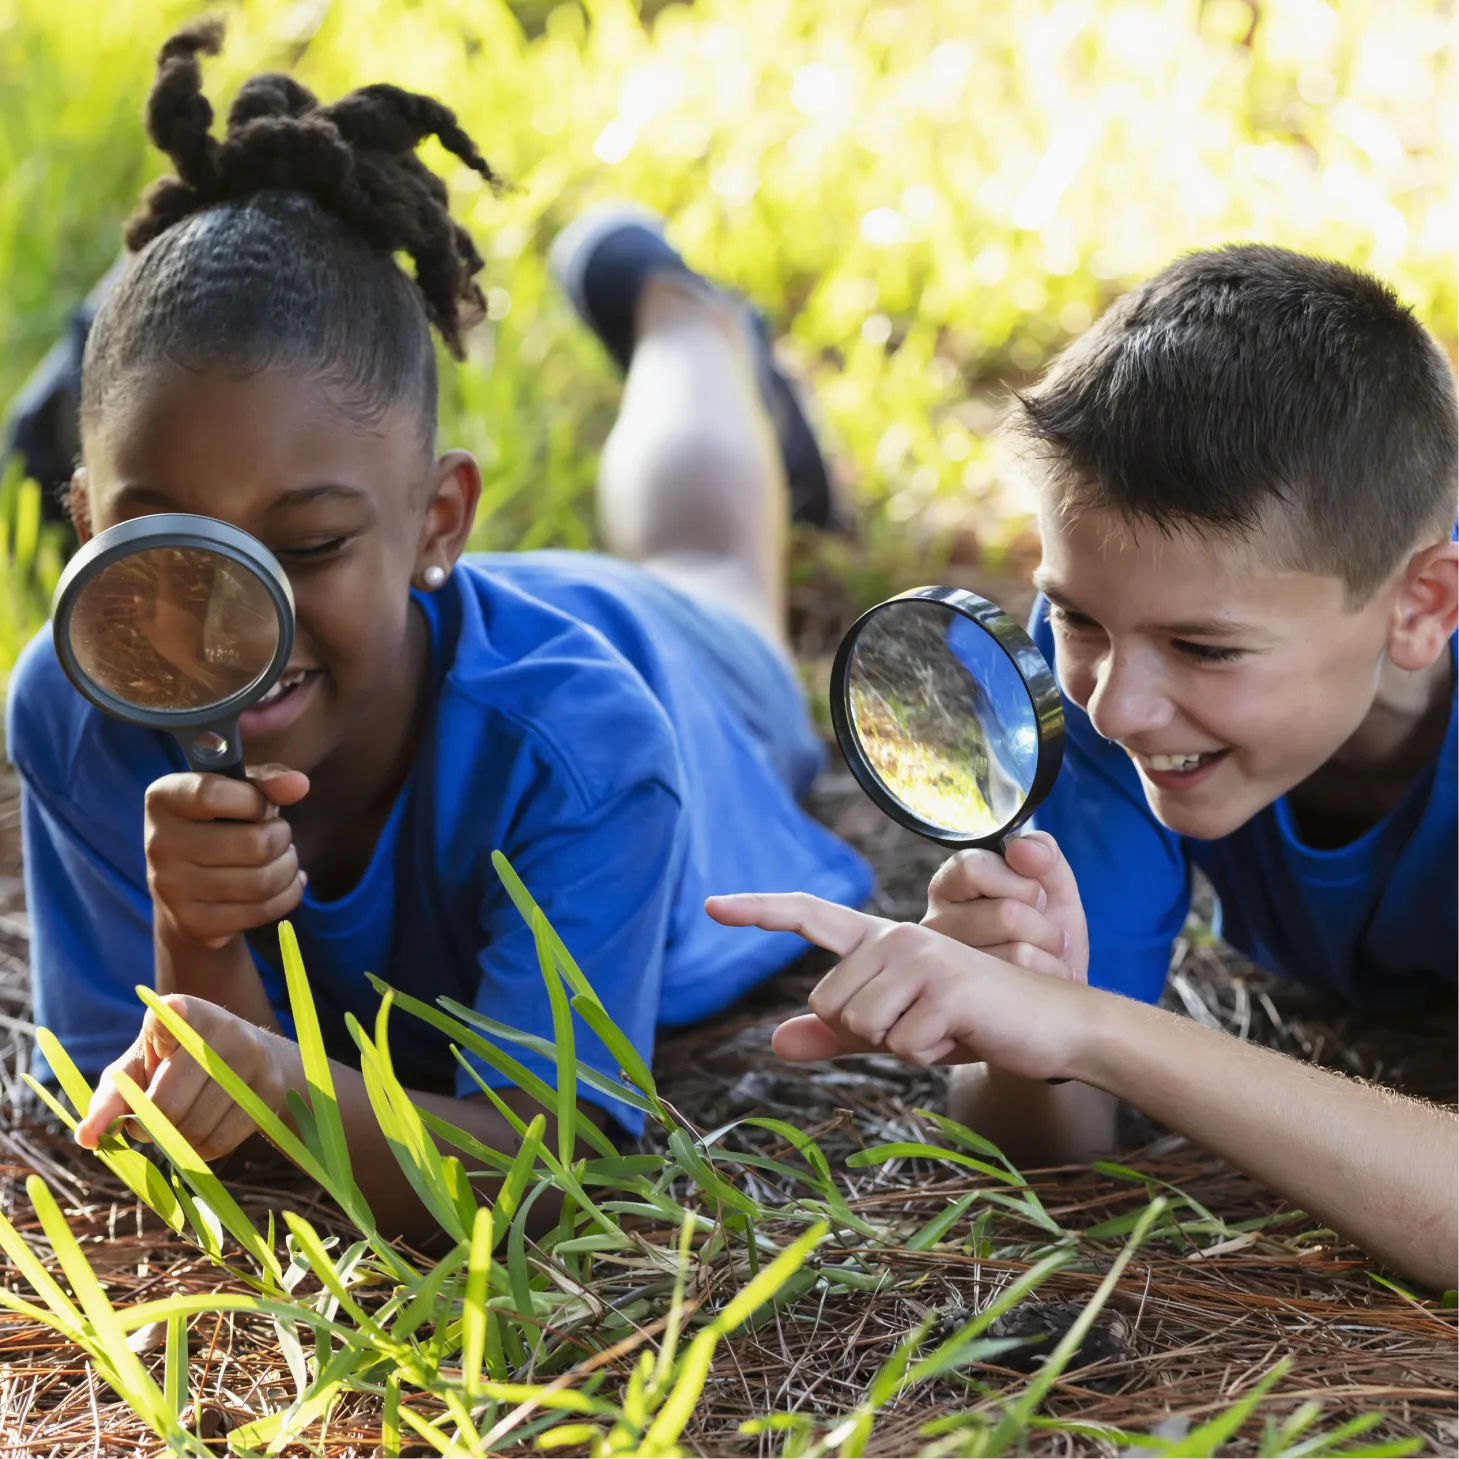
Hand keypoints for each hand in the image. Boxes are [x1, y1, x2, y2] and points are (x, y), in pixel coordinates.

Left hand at [75, 995, 294, 1160]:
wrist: (256, 1059)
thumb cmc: (179, 1064)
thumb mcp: (141, 1067)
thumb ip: (111, 1098)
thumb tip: (86, 1138)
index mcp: (182, 1012)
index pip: (163, 1024)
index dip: (156, 1044)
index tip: (162, 1041)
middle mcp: (221, 1027)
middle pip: (167, 1104)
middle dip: (148, 1126)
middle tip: (147, 1124)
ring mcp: (251, 1058)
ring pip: (194, 1127)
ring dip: (174, 1142)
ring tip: (175, 1127)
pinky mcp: (268, 1090)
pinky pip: (220, 1142)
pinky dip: (199, 1151)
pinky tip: (199, 1134)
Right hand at [145, 765, 309, 949]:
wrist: (184, 891)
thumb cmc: (217, 827)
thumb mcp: (235, 792)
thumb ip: (267, 780)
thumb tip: (299, 784)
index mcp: (163, 799)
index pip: (212, 794)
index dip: (254, 800)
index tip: (261, 806)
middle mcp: (159, 844)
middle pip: (256, 844)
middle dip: (283, 837)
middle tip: (278, 836)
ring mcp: (172, 889)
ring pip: (264, 881)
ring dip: (289, 866)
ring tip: (283, 859)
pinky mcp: (194, 923)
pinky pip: (263, 910)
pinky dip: (288, 894)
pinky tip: (282, 885)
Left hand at [705, 893, 1090, 1080]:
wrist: (1049, 1027)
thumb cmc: (970, 1024)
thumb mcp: (896, 1031)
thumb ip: (837, 1035)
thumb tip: (774, 1044)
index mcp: (880, 942)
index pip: (810, 915)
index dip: (759, 909)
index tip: (712, 903)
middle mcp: (895, 937)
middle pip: (828, 1006)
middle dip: (871, 1034)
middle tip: (924, 1023)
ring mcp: (920, 956)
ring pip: (861, 1027)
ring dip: (903, 1045)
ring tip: (945, 1025)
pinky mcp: (945, 985)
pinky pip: (901, 1045)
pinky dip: (930, 1055)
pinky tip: (964, 1032)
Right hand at [923, 831, 1087, 982]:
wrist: (1056, 994)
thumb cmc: (1045, 932)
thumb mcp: (1052, 885)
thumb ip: (1042, 856)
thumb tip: (1022, 849)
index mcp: (949, 885)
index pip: (975, 867)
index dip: (1021, 883)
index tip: (1034, 897)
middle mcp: (935, 924)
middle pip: (1006, 914)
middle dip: (1044, 925)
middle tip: (1046, 935)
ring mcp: (947, 970)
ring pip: (1018, 952)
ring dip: (1049, 955)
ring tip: (1044, 960)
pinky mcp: (967, 1002)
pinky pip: (1024, 984)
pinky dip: (1050, 978)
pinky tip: (1039, 983)